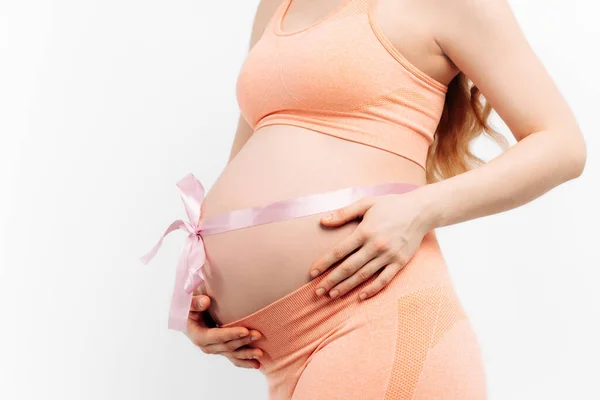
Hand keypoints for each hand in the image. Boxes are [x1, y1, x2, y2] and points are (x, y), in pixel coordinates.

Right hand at [186, 284, 263, 369]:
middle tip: (258, 335)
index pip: (215, 336)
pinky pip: (234, 357)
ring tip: (260, 353)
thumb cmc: (189, 308)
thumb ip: (195, 303)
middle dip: (243, 341)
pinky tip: (256, 364)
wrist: (188, 317)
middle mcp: (206, 346)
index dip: (230, 334)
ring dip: (247, 354)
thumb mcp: (188, 304)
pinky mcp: (222, 349)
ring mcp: (215, 349)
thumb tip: (206, 302)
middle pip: (227, 346)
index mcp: (198, 335)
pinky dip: (245, 362)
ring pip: (232, 354)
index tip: (244, 331)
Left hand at [309, 190, 433, 299]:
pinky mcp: (400, 262)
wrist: (421, 211)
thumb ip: (344, 213)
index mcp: (365, 231)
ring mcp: (389, 256)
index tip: (312, 273)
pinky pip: (384, 280)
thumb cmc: (390, 205)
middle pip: (349, 267)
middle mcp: (376, 245)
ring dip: (347, 287)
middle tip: (318, 291)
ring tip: (332, 295)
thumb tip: (323, 220)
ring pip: (363, 275)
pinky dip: (372, 289)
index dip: (324, 263)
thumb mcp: (366, 203)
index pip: (339, 251)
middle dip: (331, 280)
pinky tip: (360, 296)